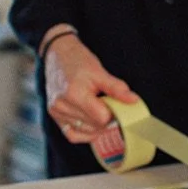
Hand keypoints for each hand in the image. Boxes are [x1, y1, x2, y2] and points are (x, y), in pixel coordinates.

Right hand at [43, 31, 137, 147]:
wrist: (57, 54)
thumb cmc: (78, 60)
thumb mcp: (99, 71)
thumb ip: (116, 88)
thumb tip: (133, 101)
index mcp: (75, 93)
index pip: (102, 117)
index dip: (113, 113)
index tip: (116, 105)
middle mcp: (62, 105)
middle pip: (95, 126)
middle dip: (106, 118)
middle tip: (108, 105)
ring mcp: (56, 112)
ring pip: (85, 131)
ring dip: (96, 125)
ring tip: (98, 109)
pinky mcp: (54, 115)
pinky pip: (72, 135)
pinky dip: (85, 134)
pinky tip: (93, 126)